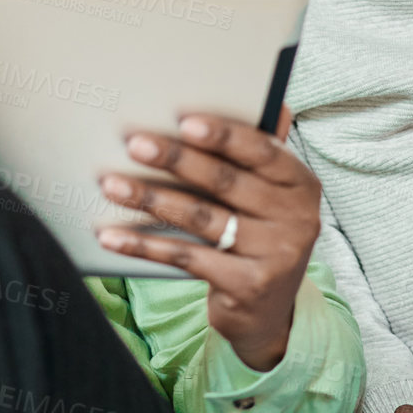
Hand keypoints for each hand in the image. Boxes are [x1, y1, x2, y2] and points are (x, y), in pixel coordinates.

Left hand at [95, 106, 318, 371]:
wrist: (268, 312)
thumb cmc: (258, 234)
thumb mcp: (267, 195)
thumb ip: (259, 152)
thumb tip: (271, 100)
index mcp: (300, 184)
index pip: (262, 150)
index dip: (223, 134)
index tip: (184, 121)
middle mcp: (296, 218)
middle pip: (225, 182)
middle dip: (175, 159)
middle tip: (135, 143)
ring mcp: (274, 255)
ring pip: (200, 218)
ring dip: (151, 198)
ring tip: (112, 184)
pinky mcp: (248, 286)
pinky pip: (186, 258)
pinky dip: (145, 245)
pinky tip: (112, 235)